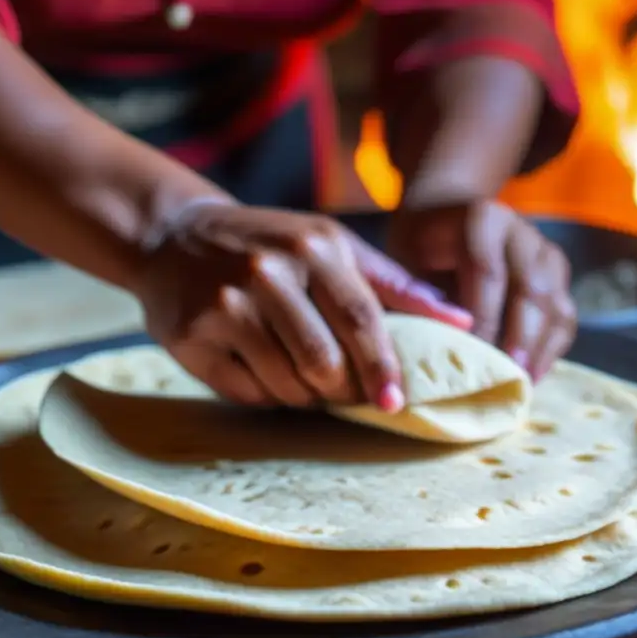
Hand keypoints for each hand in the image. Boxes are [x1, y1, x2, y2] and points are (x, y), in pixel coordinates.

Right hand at [136, 201, 471, 408]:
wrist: (175, 235)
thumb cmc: (269, 243)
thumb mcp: (330, 245)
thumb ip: (392, 284)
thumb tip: (461, 322)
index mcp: (313, 246)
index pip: (360, 317)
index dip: (382, 365)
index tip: (395, 402)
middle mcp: (267, 272)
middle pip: (323, 362)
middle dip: (342, 391)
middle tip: (344, 394)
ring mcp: (225, 305)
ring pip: (285, 385)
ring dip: (303, 396)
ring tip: (300, 376)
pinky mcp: (190, 335)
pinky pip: (245, 391)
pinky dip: (264, 393)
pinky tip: (260, 370)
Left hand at [388, 199, 576, 380]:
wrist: (443, 215)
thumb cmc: (418, 247)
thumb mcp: (406, 262)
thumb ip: (421, 298)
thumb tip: (438, 351)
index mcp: (481, 219)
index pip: (487, 272)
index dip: (483, 317)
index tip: (472, 357)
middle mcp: (520, 231)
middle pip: (531, 288)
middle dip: (520, 338)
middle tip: (508, 377)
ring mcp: (544, 252)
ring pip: (555, 303)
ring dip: (541, 348)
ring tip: (523, 383)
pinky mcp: (557, 273)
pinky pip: (565, 314)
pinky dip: (552, 346)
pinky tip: (534, 373)